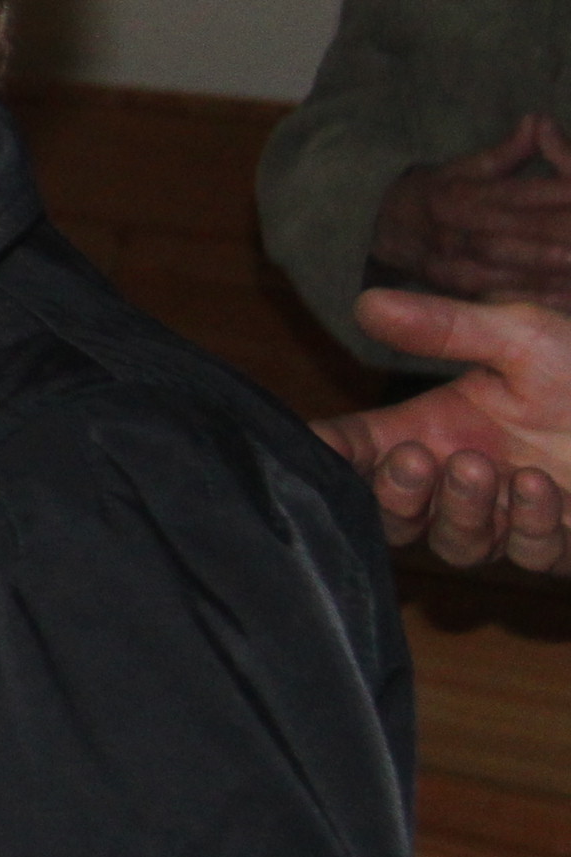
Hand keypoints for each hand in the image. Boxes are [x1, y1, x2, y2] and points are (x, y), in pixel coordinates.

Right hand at [329, 288, 570, 572]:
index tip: (312, 449)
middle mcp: (463, 481)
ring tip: (478, 467)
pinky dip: (530, 523)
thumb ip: (445, 328)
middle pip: (395, 517)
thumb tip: (366, 303)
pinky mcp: (563, 545)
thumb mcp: (520, 335)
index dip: (327, 456)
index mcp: (435, 430)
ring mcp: (512, 520)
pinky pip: (532, 554)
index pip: (358, 452)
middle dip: (395, 495)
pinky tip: (538, 485)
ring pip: (458, 544)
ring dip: (461, 510)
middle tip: (412, 459)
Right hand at [368, 116, 570, 304]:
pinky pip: (498, 296)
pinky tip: (566, 295)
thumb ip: (507, 152)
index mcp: (459, 192)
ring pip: (509, 266)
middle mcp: (454, 228)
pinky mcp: (455, 291)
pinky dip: (534, 296)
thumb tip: (538, 121)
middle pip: (519, 230)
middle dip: (561, 231)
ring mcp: (452, 262)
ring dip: (550, 266)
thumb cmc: (436, 195)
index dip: (560, 194)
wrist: (385, 232)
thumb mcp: (465, 167)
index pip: (520, 193)